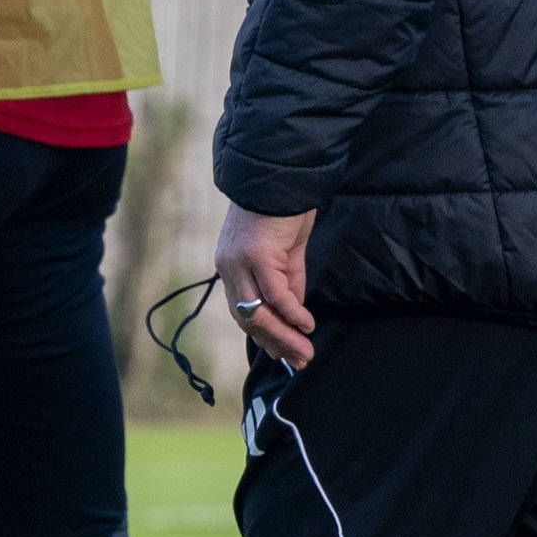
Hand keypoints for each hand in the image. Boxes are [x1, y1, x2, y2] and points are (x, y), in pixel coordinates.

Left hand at [215, 201, 317, 366]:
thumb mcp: (286, 258)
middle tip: (300, 360)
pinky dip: (293, 314)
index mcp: (230, 268)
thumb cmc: (285, 213)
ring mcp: (239, 262)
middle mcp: (228, 268)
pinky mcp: (257, 255)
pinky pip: (276, 295)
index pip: (241, 313)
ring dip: (284, 336)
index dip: (264, 337)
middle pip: (247, 319)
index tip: (286, 355)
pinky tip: (308, 324)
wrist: (283, 176)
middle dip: (276, 343)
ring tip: (305, 351)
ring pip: (258, 313)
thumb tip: (294, 320)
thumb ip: (288, 287)